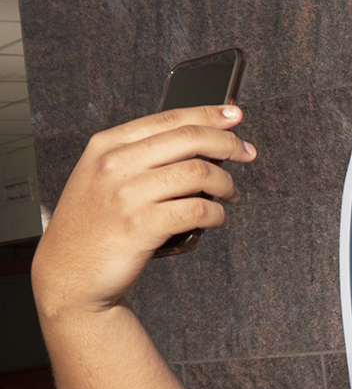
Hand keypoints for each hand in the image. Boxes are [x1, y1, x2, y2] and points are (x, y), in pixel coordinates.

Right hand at [33, 106, 255, 317]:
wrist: (68, 275)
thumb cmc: (93, 226)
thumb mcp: (101, 177)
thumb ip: (140, 155)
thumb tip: (199, 138)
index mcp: (106, 146)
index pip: (169, 119)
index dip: (209, 113)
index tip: (234, 115)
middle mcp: (115, 165)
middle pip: (190, 138)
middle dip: (228, 143)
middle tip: (247, 153)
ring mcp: (127, 195)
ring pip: (200, 173)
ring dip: (226, 184)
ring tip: (230, 194)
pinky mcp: (141, 226)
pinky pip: (199, 210)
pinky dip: (217, 215)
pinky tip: (217, 219)